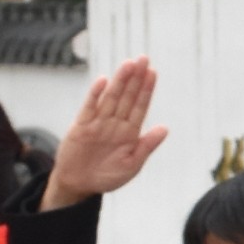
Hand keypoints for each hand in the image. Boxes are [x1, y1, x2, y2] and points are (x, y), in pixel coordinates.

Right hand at [44, 59, 167, 209]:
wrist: (79, 185)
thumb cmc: (107, 176)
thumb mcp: (131, 165)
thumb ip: (146, 146)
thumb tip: (165, 129)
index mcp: (129, 132)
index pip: (140, 106)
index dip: (146, 89)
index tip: (153, 72)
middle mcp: (115, 123)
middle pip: (127, 96)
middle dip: (135, 78)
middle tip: (143, 59)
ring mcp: (98, 123)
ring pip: (111, 98)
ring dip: (120, 81)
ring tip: (129, 64)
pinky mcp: (81, 126)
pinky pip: (89, 107)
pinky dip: (96, 94)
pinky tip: (103, 81)